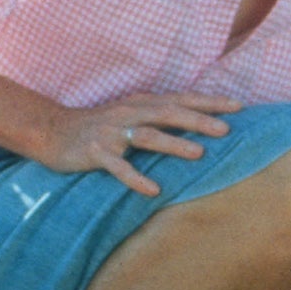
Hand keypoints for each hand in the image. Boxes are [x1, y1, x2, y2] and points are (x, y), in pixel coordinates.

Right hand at [38, 92, 242, 196]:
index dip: (209, 102)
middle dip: (198, 120)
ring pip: (146, 136)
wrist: (52, 131)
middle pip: (168, 113)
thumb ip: (160, 116)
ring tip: (199, 154)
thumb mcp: (131, 114)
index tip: (239, 107)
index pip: (181, 99)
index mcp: (141, 104)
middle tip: (226, 129)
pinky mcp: (95, 152)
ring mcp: (111, 133)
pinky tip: (153, 190)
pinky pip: (118, 167)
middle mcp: (129, 113)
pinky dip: (136, 178)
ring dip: (173, 145)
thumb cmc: (100, 126)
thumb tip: (200, 122)